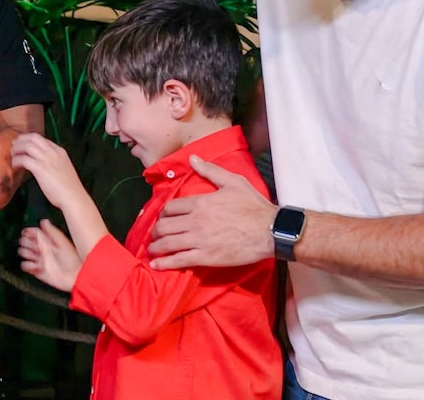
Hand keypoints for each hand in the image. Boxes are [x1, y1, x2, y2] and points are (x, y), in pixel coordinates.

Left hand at [11, 133, 85, 209]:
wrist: (73, 196)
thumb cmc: (69, 187)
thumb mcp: (63, 168)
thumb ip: (54, 162)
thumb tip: (42, 163)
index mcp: (60, 151)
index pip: (42, 139)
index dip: (29, 139)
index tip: (22, 143)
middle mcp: (53, 152)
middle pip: (33, 137)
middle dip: (21, 139)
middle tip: (14, 145)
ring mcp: (46, 159)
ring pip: (27, 145)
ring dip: (17, 149)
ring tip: (13, 155)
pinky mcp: (40, 168)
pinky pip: (23, 159)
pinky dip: (16, 161)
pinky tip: (15, 166)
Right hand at [19, 219, 81, 291]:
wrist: (74, 277)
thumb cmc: (73, 260)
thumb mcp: (62, 243)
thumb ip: (52, 232)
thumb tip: (43, 221)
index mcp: (48, 241)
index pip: (34, 233)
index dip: (29, 231)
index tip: (26, 232)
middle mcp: (43, 250)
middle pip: (26, 242)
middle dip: (25, 242)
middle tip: (29, 244)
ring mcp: (39, 260)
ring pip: (24, 252)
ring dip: (25, 253)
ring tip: (33, 255)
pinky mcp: (37, 271)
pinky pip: (25, 266)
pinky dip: (27, 265)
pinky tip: (34, 266)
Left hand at [148, 155, 277, 269]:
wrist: (271, 231)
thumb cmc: (254, 206)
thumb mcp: (233, 182)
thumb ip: (210, 170)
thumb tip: (193, 158)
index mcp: (200, 202)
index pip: (170, 208)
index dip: (163, 213)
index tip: (163, 218)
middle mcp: (195, 221)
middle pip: (164, 225)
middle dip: (155, 231)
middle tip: (154, 235)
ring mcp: (199, 240)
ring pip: (167, 243)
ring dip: (155, 247)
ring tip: (152, 250)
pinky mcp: (206, 257)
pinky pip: (179, 260)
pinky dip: (164, 262)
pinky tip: (156, 264)